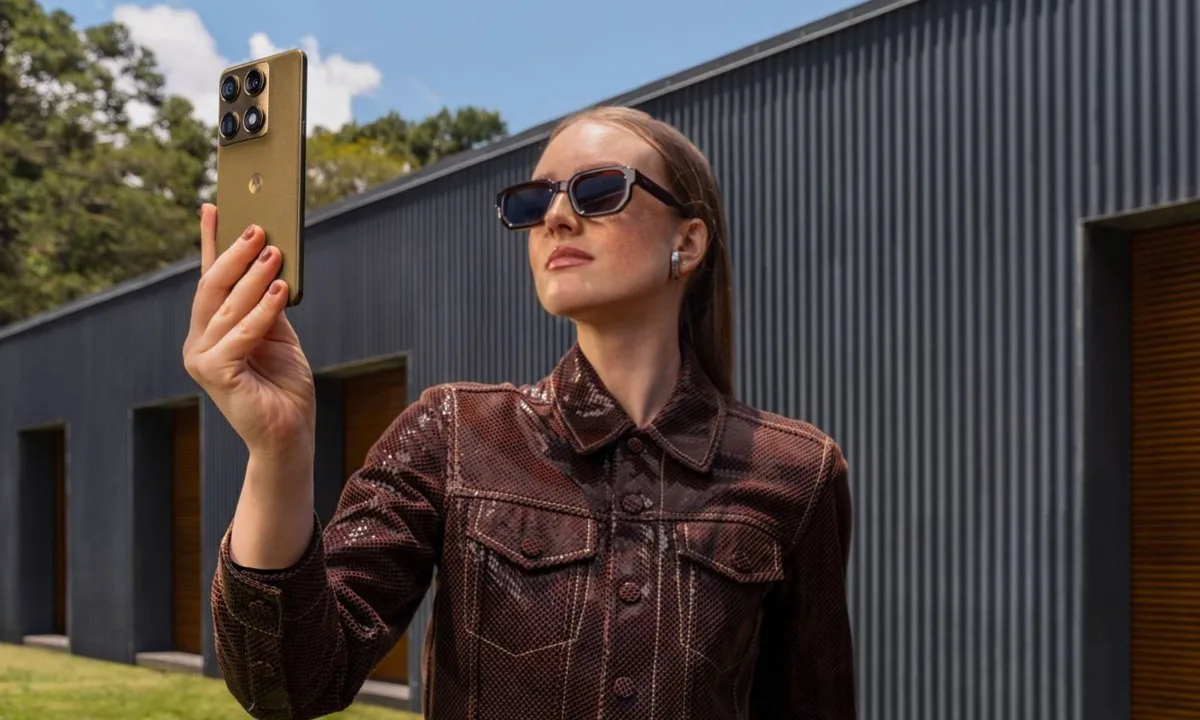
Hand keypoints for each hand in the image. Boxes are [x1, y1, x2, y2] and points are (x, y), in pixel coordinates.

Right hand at [182, 204, 315, 457]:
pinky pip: (241, 332)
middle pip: (212, 287)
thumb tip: (271, 260)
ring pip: (227, 306)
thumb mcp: (278, 335)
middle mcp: (199, 341)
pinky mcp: (215, 373)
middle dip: (234, 253)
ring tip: (273, 251)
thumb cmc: (284, 385)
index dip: (211, 242)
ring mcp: (202, 358)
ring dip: (253, 276)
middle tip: (257, 226)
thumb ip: (268, 303)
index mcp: (211, 330)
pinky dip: (262, 309)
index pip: (209, 279)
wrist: (288, 434)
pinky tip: (281, 289)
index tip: (214, 207)